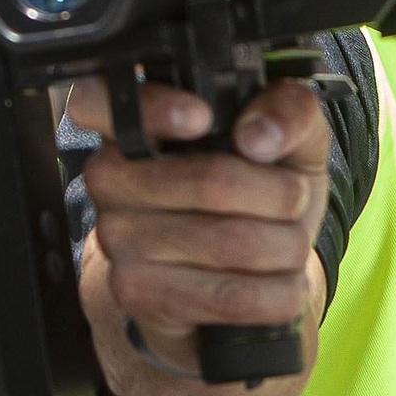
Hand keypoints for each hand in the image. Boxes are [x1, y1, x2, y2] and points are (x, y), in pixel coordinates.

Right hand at [68, 76, 330, 369]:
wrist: (237, 279)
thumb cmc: (257, 195)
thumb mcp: (287, 142)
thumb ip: (287, 111)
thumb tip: (259, 135)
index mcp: (134, 122)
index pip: (101, 100)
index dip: (154, 107)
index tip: (204, 118)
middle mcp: (108, 175)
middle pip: (212, 180)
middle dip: (283, 195)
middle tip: (294, 198)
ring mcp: (115, 236)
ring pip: (231, 242)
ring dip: (288, 247)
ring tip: (289, 243)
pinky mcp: (136, 292)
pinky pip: (230, 296)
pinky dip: (279, 292)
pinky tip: (278, 282)